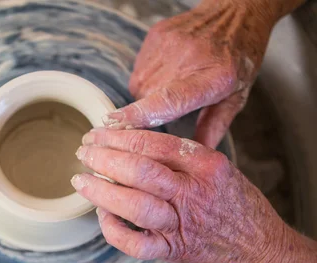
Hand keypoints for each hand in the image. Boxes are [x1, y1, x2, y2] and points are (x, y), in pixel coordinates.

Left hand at [71, 128, 289, 262]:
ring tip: (81, 180)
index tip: (98, 134)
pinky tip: (102, 216)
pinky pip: (136, 244)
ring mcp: (182, 224)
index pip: (154, 143)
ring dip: (101, 191)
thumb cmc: (234, 204)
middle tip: (83, 153)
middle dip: (103, 159)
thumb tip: (131, 144)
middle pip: (140, 170)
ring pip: (134, 204)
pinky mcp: (173, 250)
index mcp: (206, 165)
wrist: (260, 248)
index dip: (119, 137)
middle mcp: (193, 192)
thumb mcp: (218, 168)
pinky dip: (113, 230)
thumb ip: (181, 157)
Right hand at [105, 0, 278, 147]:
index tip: (116, 123)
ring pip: (140, 86)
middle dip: (152, 111)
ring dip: (150, 93)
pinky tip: (168, 68)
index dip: (142, 113)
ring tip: (174, 82)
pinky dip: (149, 76)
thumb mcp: (236, 97)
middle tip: (174, 105)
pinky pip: (139, 70)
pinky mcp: (155, 37)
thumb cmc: (238, 57)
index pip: (171, 99)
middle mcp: (187, 60)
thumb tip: (197, 156)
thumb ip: (214, 127)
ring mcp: (168, 45)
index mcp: (213, 79)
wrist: (234, 13)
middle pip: (149, 99)